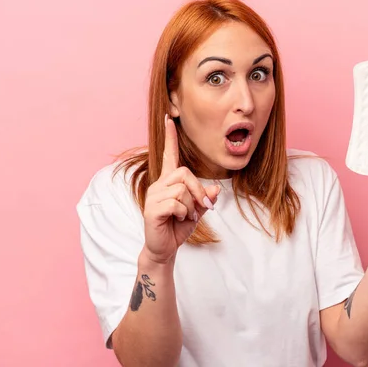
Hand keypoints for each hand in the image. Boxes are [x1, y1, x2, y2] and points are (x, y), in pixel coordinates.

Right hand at [142, 115, 220, 263]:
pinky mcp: (151, 209)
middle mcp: (158, 185)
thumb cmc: (178, 228)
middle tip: (202, 206)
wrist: (164, 249)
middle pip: (185, 173)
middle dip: (199, 190)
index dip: (170, 137)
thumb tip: (215, 188)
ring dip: (191, 205)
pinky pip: (175, 203)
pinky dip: (183, 213)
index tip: (169, 118)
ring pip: (182, 189)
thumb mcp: (196, 211)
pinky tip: (178, 219)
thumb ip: (204, 198)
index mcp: (168, 182)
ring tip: (186, 216)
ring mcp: (153, 196)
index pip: (169, 155)